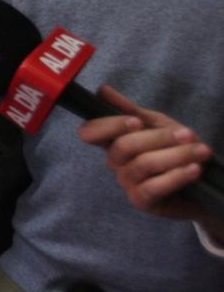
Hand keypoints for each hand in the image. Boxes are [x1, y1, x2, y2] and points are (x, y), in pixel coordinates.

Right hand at [78, 85, 220, 236]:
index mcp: (112, 140)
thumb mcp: (156, 124)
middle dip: (158, 138)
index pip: (89, 132)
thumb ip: (130, 110)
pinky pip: (154, 187)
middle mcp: (114, 162)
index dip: (108, 126)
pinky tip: (194, 169)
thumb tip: (102, 90)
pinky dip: (177, 176)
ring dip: (176, 155)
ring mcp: (126, 182)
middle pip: (122, 146)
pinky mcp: (141, 201)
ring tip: (202, 151)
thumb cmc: (172, 148)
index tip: (136, 121)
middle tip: (188, 134)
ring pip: (143, 164)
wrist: (199, 181)